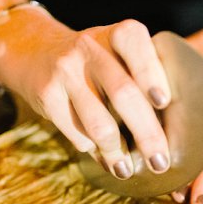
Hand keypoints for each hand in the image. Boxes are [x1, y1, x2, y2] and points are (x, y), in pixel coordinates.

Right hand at [0, 7, 172, 178]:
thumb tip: (168, 134)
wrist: (34, 52)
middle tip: (160, 162)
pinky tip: (105, 158)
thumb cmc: (95, 62)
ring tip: (127, 170)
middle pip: (123, 93)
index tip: (163, 102)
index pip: (134, 44)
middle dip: (147, 134)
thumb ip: (142, 78)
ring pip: (99, 124)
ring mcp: (66, 72)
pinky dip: (95, 151)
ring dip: (118, 153)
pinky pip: (78, 134)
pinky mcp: (48, 96)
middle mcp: (90, 48)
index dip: (150, 73)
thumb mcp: (116, 53)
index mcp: (115, 34)